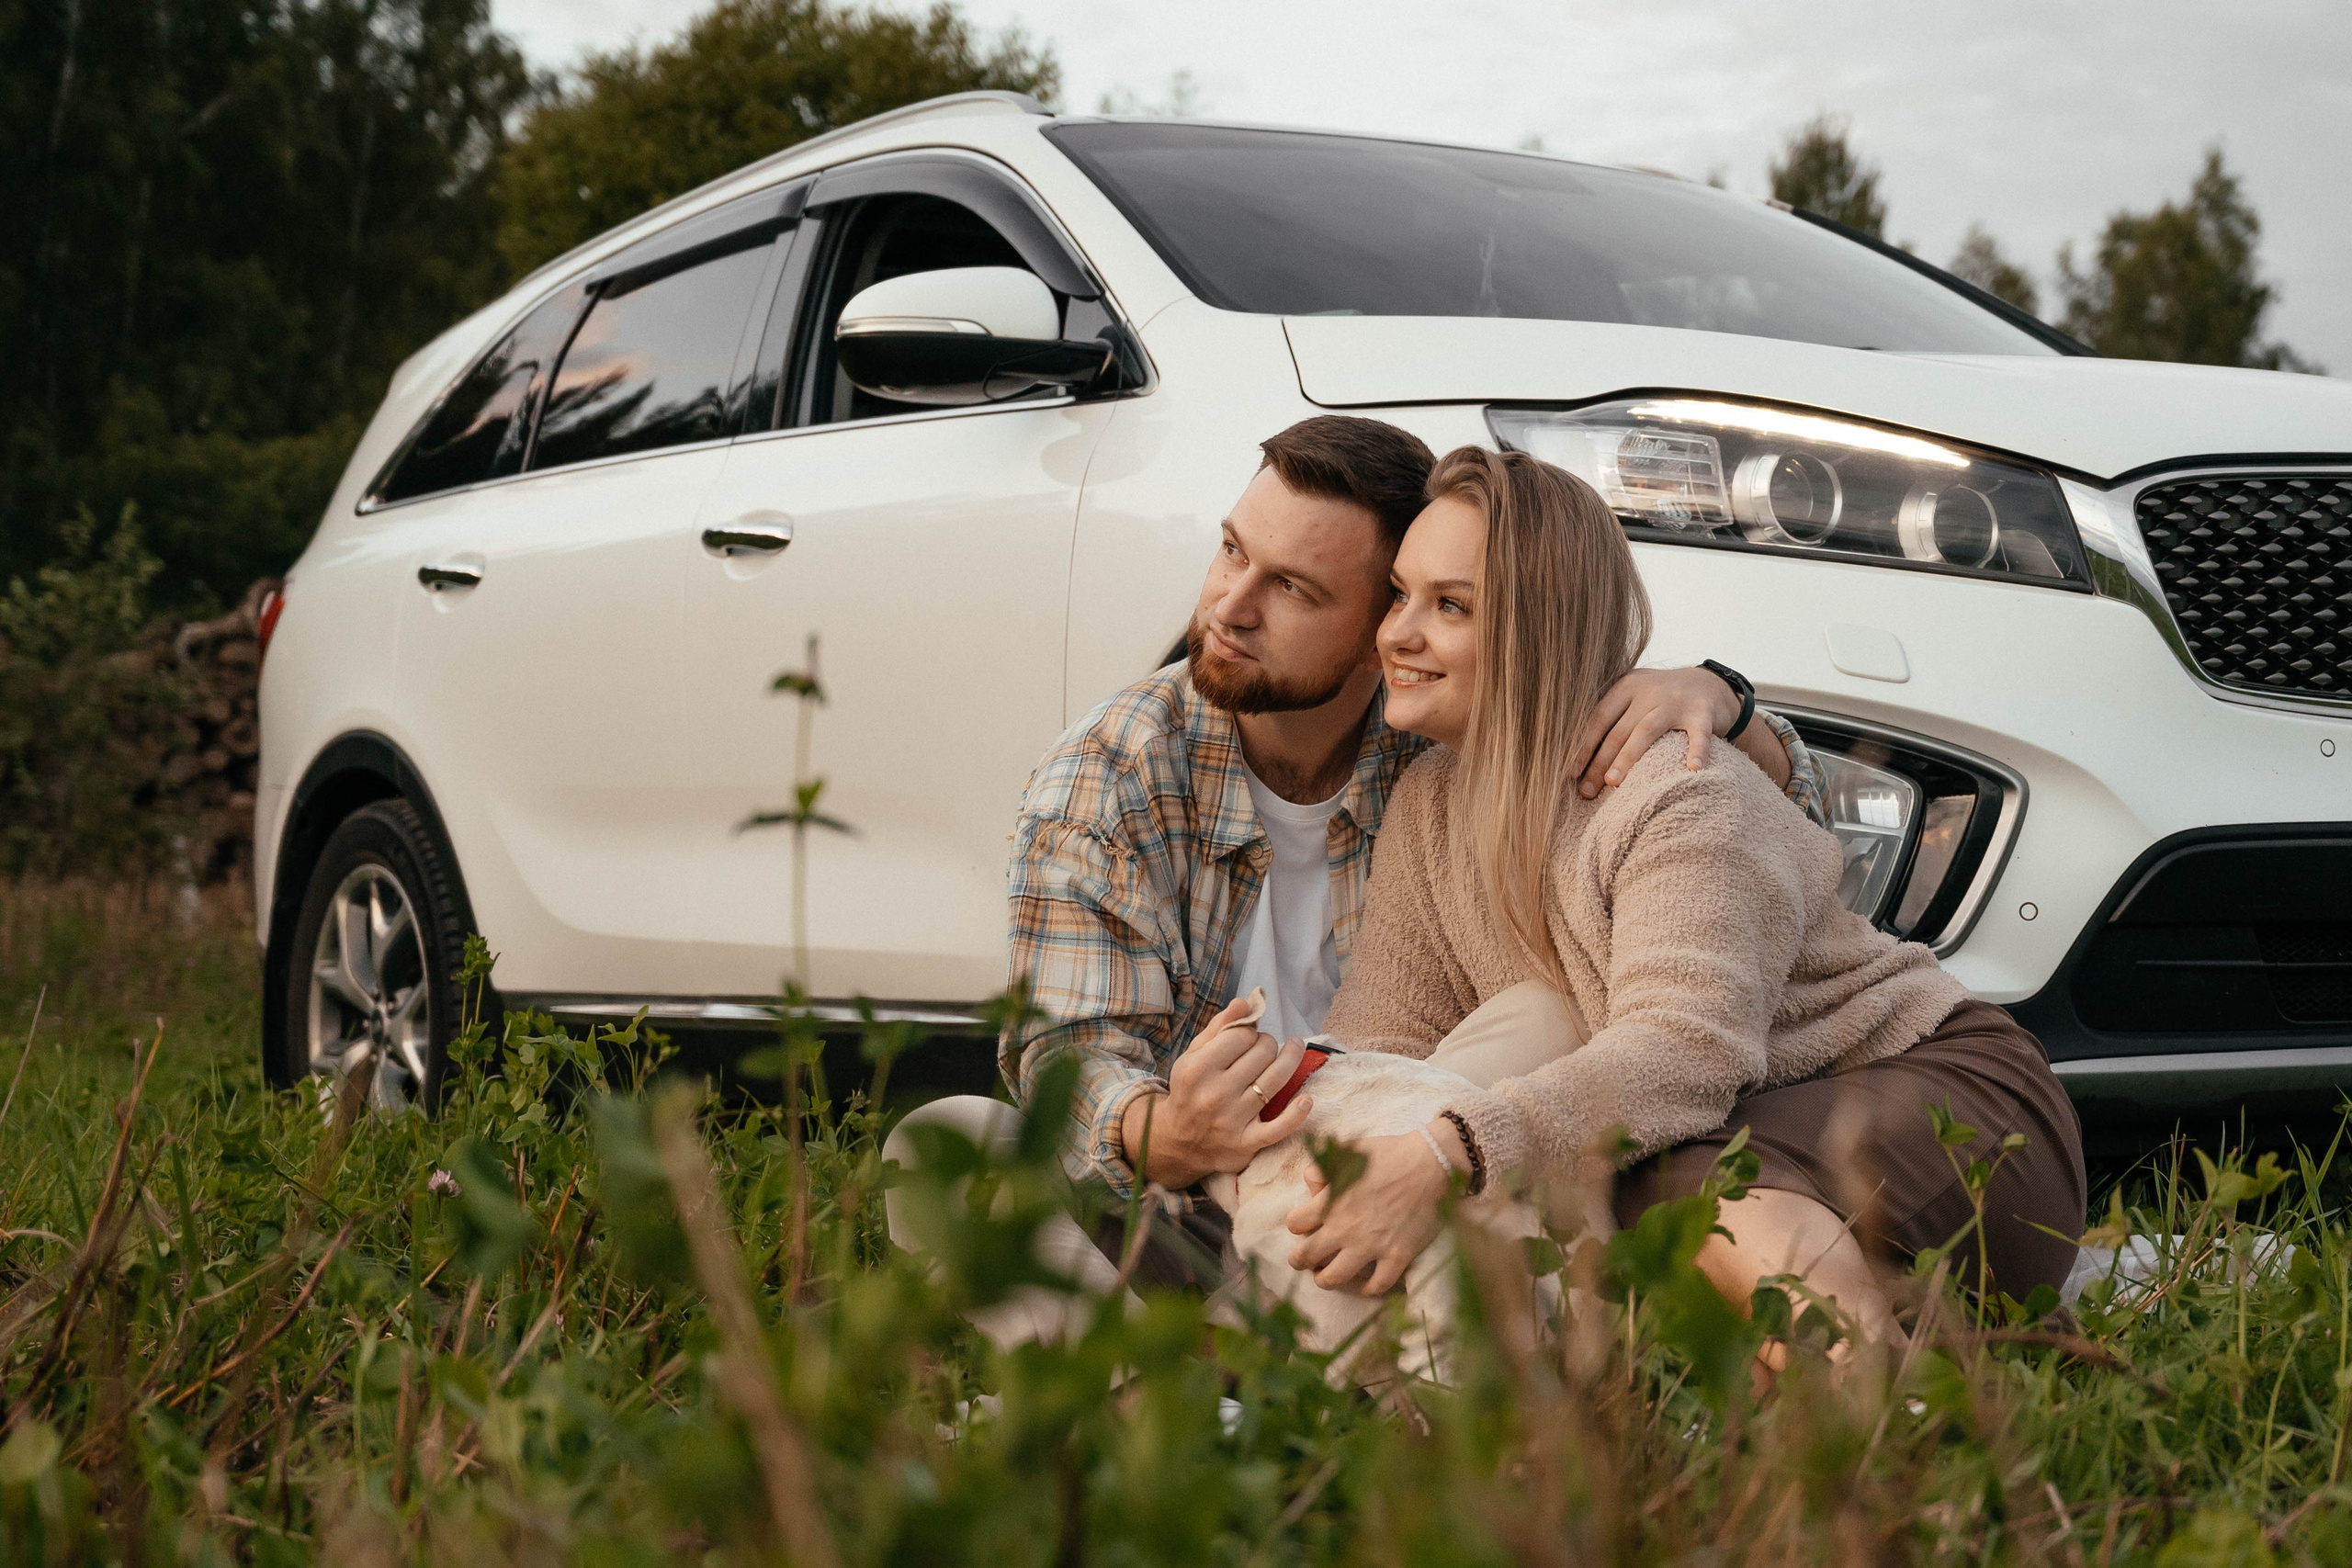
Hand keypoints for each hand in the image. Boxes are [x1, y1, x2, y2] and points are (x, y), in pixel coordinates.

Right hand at [1121, 993, 1313, 1188]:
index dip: (1250, 1032)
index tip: (1249, 1038)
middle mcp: (1214, 1093)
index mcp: (1197, 1069)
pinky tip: (1307, 1100)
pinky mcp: (1246, 1144)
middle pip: (1262, 1054)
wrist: (1178, 1142)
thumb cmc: (1191, 1090)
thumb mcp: (1193, 1056)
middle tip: (1265, 1047)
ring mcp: (1232, 1120)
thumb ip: (1219, 1027)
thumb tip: (1245, 1002)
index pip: (1242, 1036)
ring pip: (1275, 1080)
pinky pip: (1278, 1128)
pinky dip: (1296, 1114)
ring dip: (1291, 1058)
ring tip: (1295, 1047)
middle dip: (1269, 1043)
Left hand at [1282, 1118, 1465, 1295]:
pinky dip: (1366, 1288)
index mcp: (1329, 1201)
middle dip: (1299, 1260)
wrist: (1431, 1164)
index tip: (1304, 1225)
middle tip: (1304, 1259)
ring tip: (1325, 1276)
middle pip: (1304, 1257)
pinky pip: (1376, 1286)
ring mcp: (1371, 1245)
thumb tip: (1311, 1185)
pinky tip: (1363, 1282)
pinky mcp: (1397, 1256)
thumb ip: (1322, 1167)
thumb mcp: (1348, 1151)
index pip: (1295, 1224)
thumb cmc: (1389, 1154)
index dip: (1297, 1224)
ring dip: (1324, 1279)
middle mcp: (1345, 1228)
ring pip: (1333, 1278)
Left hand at [1575, 666, 1741, 798]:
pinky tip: (1692, 769)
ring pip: (1646, 731)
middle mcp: (1649, 691)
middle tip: (1586, 790)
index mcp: (1627, 687)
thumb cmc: (1663, 699)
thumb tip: (1579, 756)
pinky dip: (1697, 751)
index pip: (1599, 718)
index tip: (1571, 772)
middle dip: (1599, 762)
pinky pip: (1698, 735)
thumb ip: (1614, 716)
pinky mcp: (1703, 713)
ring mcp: (1676, 702)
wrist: (1711, 683)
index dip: (1583, 745)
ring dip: (1627, 758)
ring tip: (1612, 783)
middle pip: (1619, 730)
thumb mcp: (1636, 696)